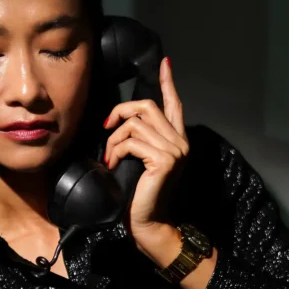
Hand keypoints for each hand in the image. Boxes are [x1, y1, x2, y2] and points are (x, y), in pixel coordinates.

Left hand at [103, 56, 187, 246]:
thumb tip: (122, 122)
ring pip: (134, 125)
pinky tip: (112, 164)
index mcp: (178, 140)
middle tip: (107, 127)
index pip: (175, 104)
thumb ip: (141, 141)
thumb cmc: (142, 197)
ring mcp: (175, 150)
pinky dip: (116, 151)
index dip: (168, 83)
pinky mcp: (163, 160)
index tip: (164, 63)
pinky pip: (131, 142)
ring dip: (114, 139)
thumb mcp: (142, 163)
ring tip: (109, 157)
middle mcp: (181, 142)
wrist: (150, 225)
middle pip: (147, 106)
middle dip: (121, 111)